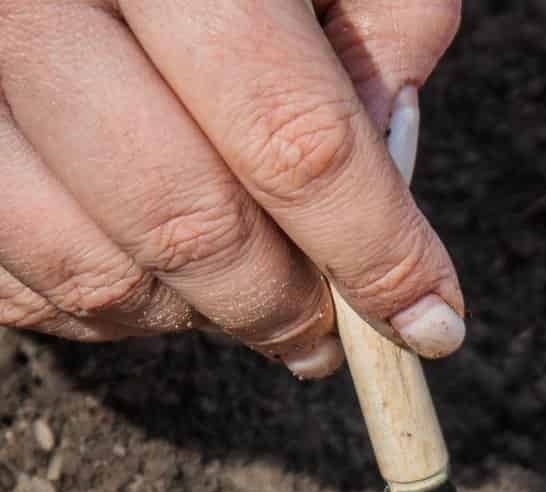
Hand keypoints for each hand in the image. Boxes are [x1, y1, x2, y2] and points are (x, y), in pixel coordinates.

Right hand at [0, 0, 463, 377]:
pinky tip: (158, 282)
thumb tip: (394, 163)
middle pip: (191, 221)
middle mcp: (34, 6)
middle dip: (284, 305)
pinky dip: (103, 309)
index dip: (376, 250)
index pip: (294, 138)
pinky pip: (14, 276)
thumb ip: (376, 21)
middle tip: (329, 330)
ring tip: (250, 304)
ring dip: (194, 318)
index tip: (430, 322)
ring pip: (95, 267)